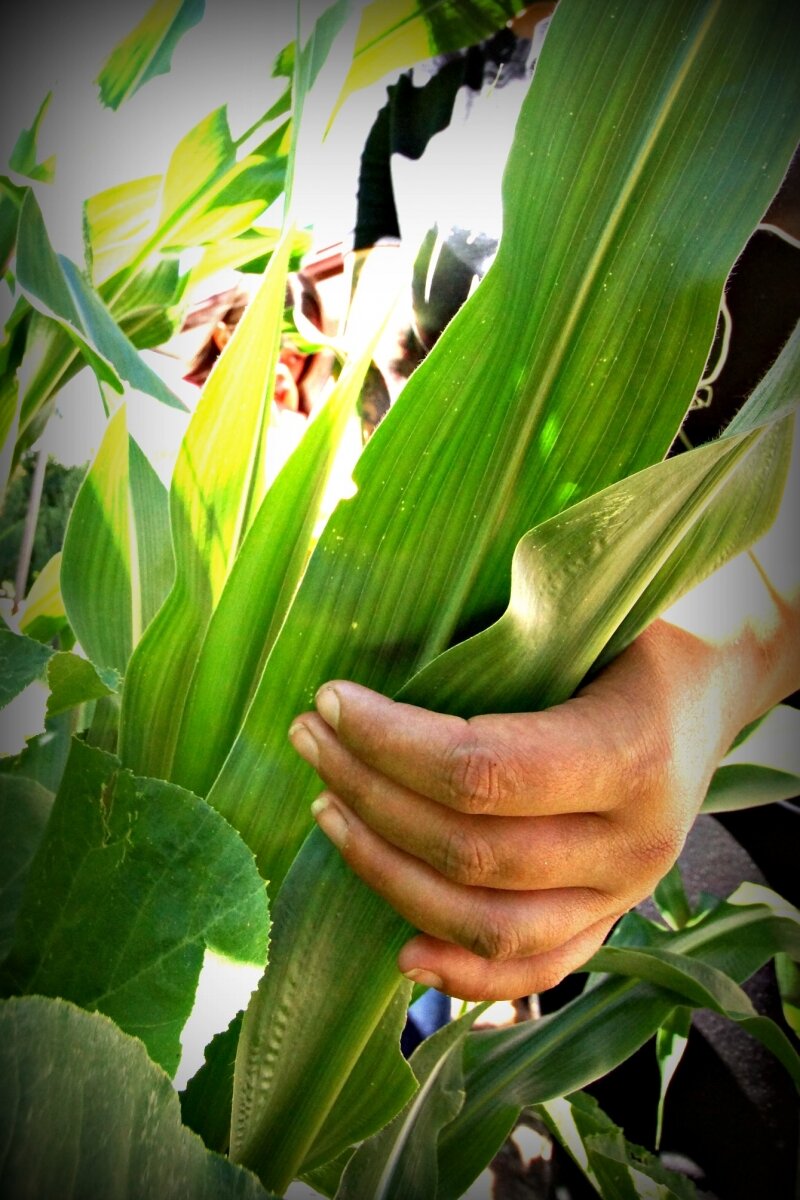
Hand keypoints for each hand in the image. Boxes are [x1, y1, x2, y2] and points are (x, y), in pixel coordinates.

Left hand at [287, 620, 759, 999]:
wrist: (714, 692)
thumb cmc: (642, 638)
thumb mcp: (593, 617)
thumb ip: (511, 643)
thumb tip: (386, 652)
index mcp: (630, 755)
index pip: (482, 771)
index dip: (389, 743)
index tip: (331, 702)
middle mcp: (633, 843)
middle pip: (468, 849)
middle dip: (368, 793)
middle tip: (311, 739)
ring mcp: (625, 895)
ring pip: (486, 922)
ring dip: (388, 872)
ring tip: (327, 808)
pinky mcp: (610, 920)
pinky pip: (534, 972)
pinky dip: (462, 972)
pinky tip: (397, 950)